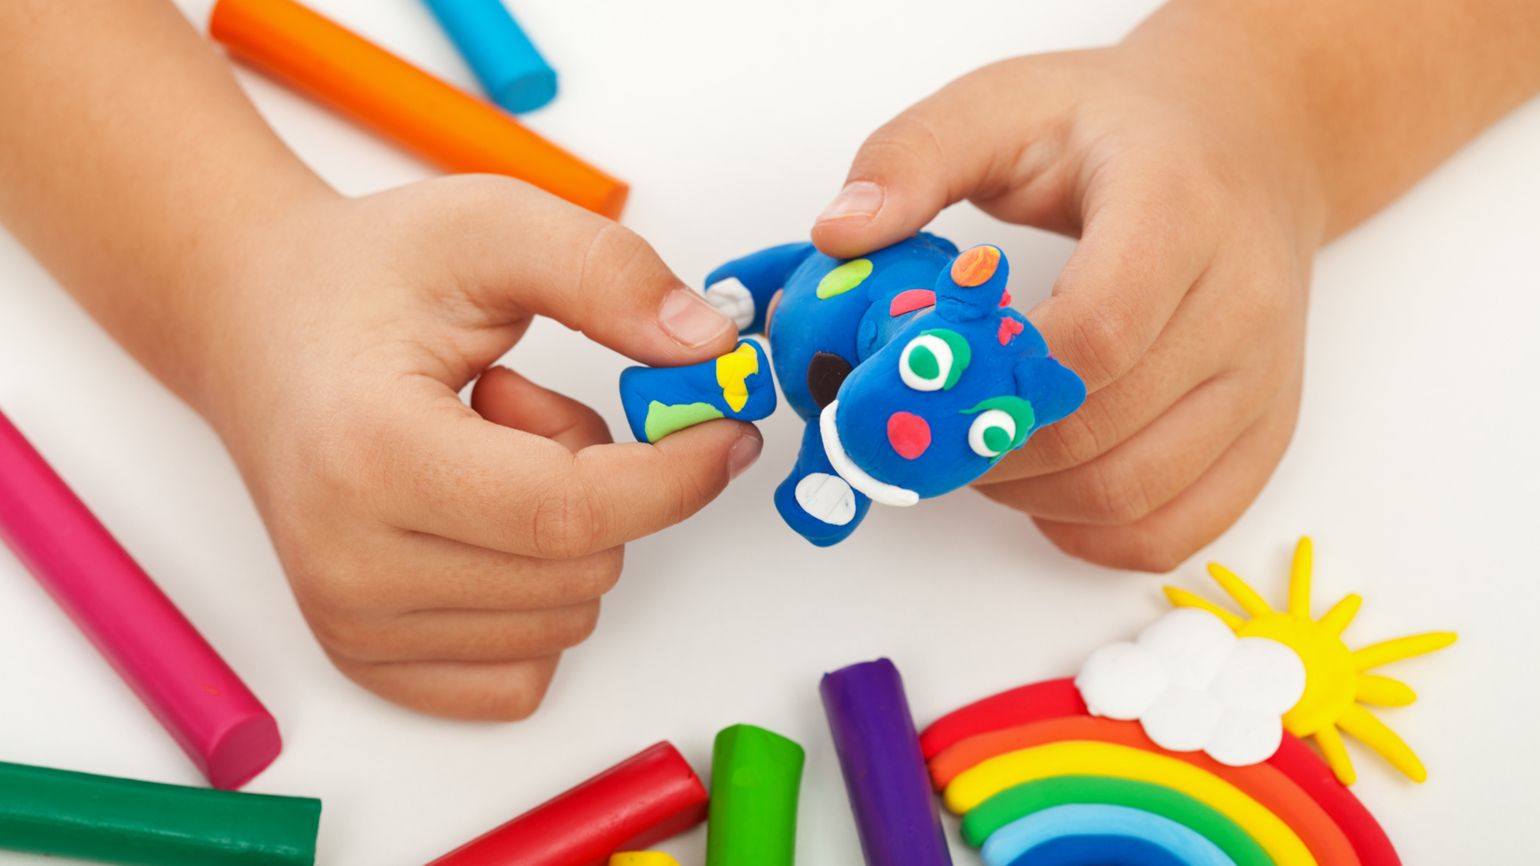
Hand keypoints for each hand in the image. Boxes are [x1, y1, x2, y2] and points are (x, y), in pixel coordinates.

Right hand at [194, 176, 759, 718]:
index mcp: (371, 456)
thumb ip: (607, 275)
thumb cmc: (363, 279)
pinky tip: (474, 519)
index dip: (677, 476)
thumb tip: (708, 348)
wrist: (255, 325)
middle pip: (584, 567)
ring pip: (567, 617)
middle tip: (518, 404)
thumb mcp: (491, 227)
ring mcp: (352, 623)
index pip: (571, 514)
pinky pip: (526, 672)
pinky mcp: (368, 658)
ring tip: (482, 451)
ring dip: (564, 534)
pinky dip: (538, 597)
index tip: (727, 430)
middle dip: (601, 481)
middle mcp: (349, 564)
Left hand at [812, 44, 1325, 571]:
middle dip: (985, 443)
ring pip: (1133, 493)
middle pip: (1100, 426)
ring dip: (1027, 496)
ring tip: (973, 447)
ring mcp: (1262, 377)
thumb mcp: (1007, 104)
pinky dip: (1092, 533)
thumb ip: (915, 156)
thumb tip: (838, 234)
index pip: (1097, 330)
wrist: (1249, 140)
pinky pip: (1177, 528)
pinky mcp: (1265, 430)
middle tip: (918, 427)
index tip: (916, 373)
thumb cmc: (1119, 128)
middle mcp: (1241, 302)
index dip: (994, 377)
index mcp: (1180, 209)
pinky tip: (1043, 491)